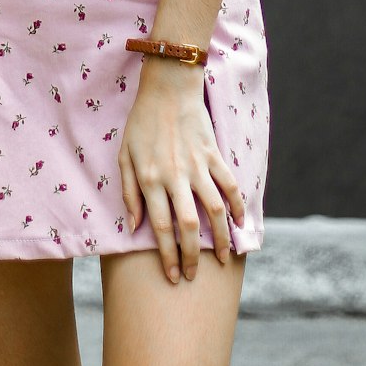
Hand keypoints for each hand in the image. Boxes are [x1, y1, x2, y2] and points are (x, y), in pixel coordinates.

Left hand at [118, 59, 244, 282]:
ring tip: (224, 259)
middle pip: (189, 226)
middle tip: (194, 276)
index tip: (173, 276)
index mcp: (151, 179)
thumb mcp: (124, 156)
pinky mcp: (214, 155)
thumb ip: (128, 192)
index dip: (168, 256)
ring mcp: (198, 166)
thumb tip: (133, 225)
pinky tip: (240, 224)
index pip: (161, 227)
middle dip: (193, 256)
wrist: (168, 89)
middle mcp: (176, 177)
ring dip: (222, 239)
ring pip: (215, 211)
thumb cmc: (141, 123)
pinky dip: (238, 206)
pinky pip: (230, 185)